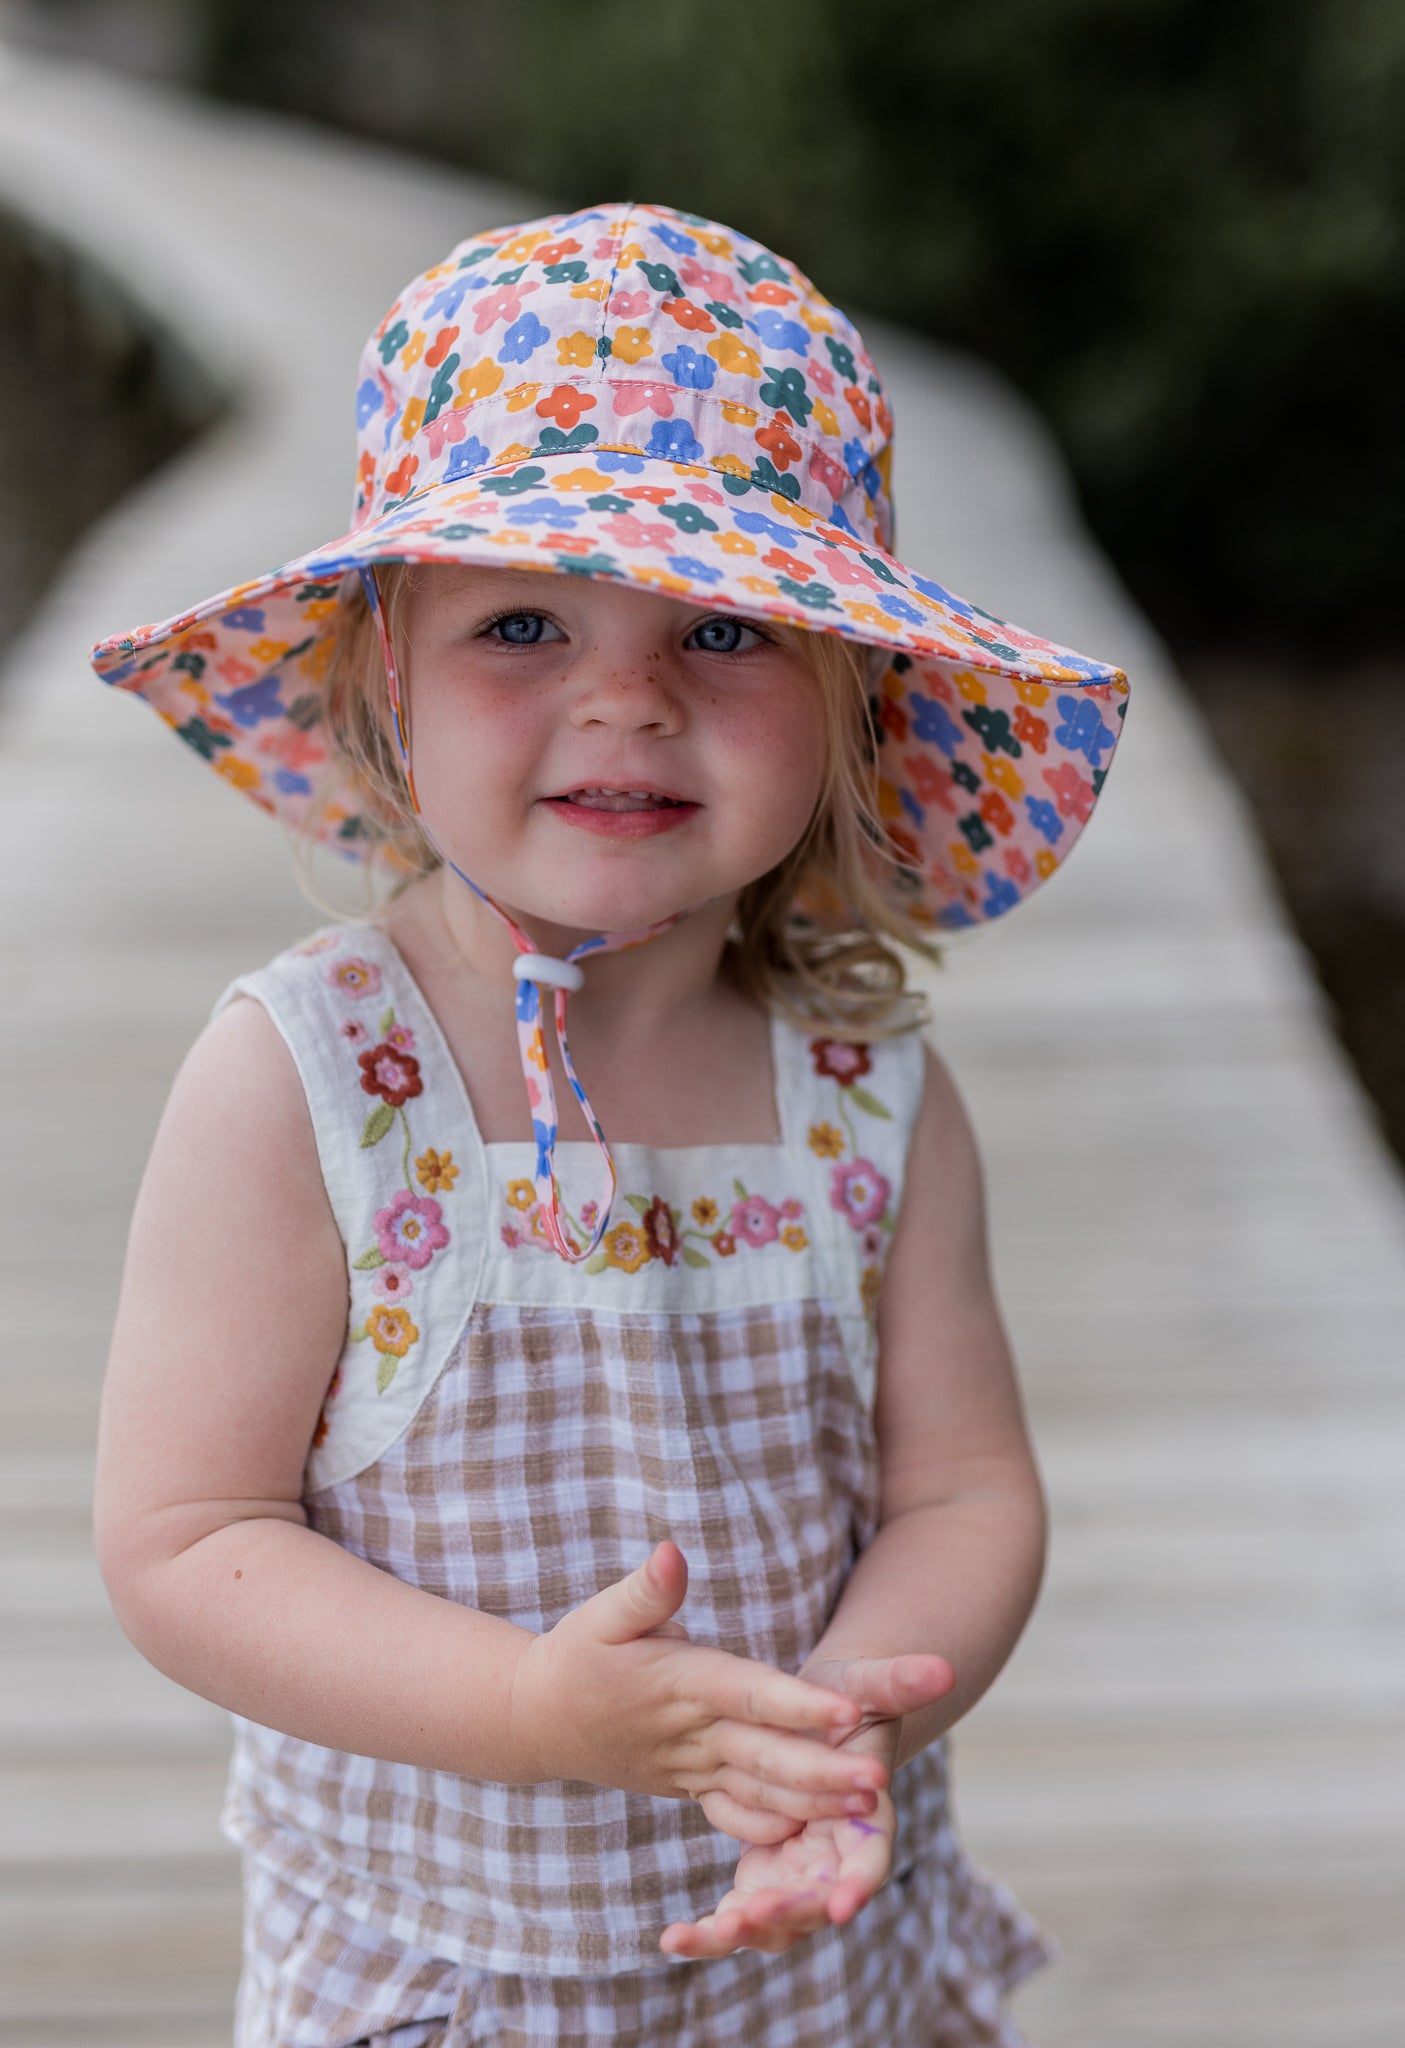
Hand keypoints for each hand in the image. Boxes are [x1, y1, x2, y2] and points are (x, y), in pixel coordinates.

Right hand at [508, 1543, 887, 1841]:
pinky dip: (773, 1826)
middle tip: (879, 1780)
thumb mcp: (602, 1615)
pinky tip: (817, 1832)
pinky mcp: (691, 1787)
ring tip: (872, 1806)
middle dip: (824, 1771)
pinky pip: (736, 1814)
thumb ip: (647, 1590)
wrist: (536, 1721)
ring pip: (760, 1792)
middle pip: (767, 1755)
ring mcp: (692, 1768)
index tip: (848, 1712)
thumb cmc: (576, 1655)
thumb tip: (673, 1551)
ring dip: (815, 1802)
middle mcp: (693, 1733)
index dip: (797, 1706)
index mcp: (681, 1684)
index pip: (749, 1695)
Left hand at [659, 1651, 953, 1956]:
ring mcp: (802, 1871)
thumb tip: (943, 1668)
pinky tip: (672, 1937)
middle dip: (788, 1914)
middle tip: (748, 1916)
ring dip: (743, 1932)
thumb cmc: (846, 1695)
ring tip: (698, 1934)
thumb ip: (901, 1680)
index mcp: (866, 1815)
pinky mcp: (768, 1874)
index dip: (858, 1882)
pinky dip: (714, 1929)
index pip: (871, 1858)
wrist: (815, 1717)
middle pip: (819, 1902)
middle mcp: (837, 1856)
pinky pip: (743, 1913)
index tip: (842, 1905)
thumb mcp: (867, 1683)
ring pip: (778, 1921)